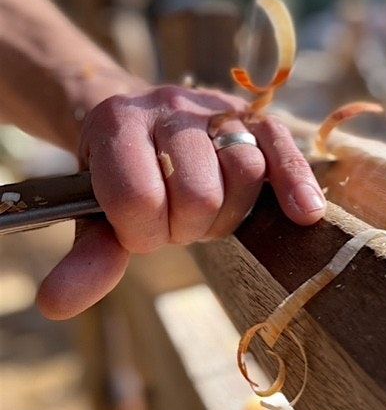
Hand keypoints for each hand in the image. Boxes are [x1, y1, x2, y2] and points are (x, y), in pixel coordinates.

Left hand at [37, 85, 325, 318]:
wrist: (136, 120)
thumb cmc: (119, 174)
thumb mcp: (95, 212)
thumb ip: (88, 255)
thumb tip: (56, 303)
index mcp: (116, 124)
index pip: (141, 199)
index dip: (143, 233)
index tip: (139, 231)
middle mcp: (168, 107)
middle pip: (199, 191)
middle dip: (188, 226)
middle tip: (176, 223)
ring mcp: (213, 107)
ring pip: (245, 169)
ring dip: (229, 211)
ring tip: (209, 211)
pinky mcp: (251, 115)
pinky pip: (281, 146)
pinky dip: (294, 182)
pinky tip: (304, 213)